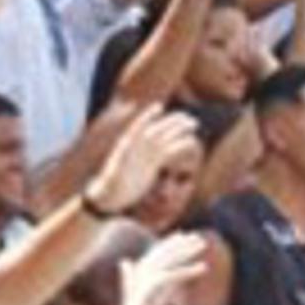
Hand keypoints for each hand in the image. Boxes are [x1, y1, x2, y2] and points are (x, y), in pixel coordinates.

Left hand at [85, 110, 199, 218]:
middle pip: (158, 130)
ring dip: (178, 130)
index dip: (148, 116)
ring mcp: (147, 154)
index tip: (159, 107)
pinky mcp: (153, 163)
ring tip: (194, 124)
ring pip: (166, 138)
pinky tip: (190, 142)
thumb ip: (120, 164)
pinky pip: (169, 151)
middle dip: (172, 122)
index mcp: (128, 145)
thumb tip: (123, 153)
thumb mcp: (114, 176)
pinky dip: (179, 145)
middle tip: (188, 118)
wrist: (113, 197)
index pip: (139, 126)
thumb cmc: (111, 187)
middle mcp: (138, 147)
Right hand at [117, 232, 214, 304]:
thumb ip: (162, 279)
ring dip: (187, 251)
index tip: (184, 235)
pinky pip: (172, 275)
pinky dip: (189, 270)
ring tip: (204, 246)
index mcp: (141, 272)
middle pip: (163, 252)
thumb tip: (145, 266)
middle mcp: (141, 272)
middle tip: (198, 237)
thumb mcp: (156, 293)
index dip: (170, 243)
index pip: (156, 252)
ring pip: (169, 260)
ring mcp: (144, 279)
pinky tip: (204, 268)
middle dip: (181, 244)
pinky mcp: (150, 288)